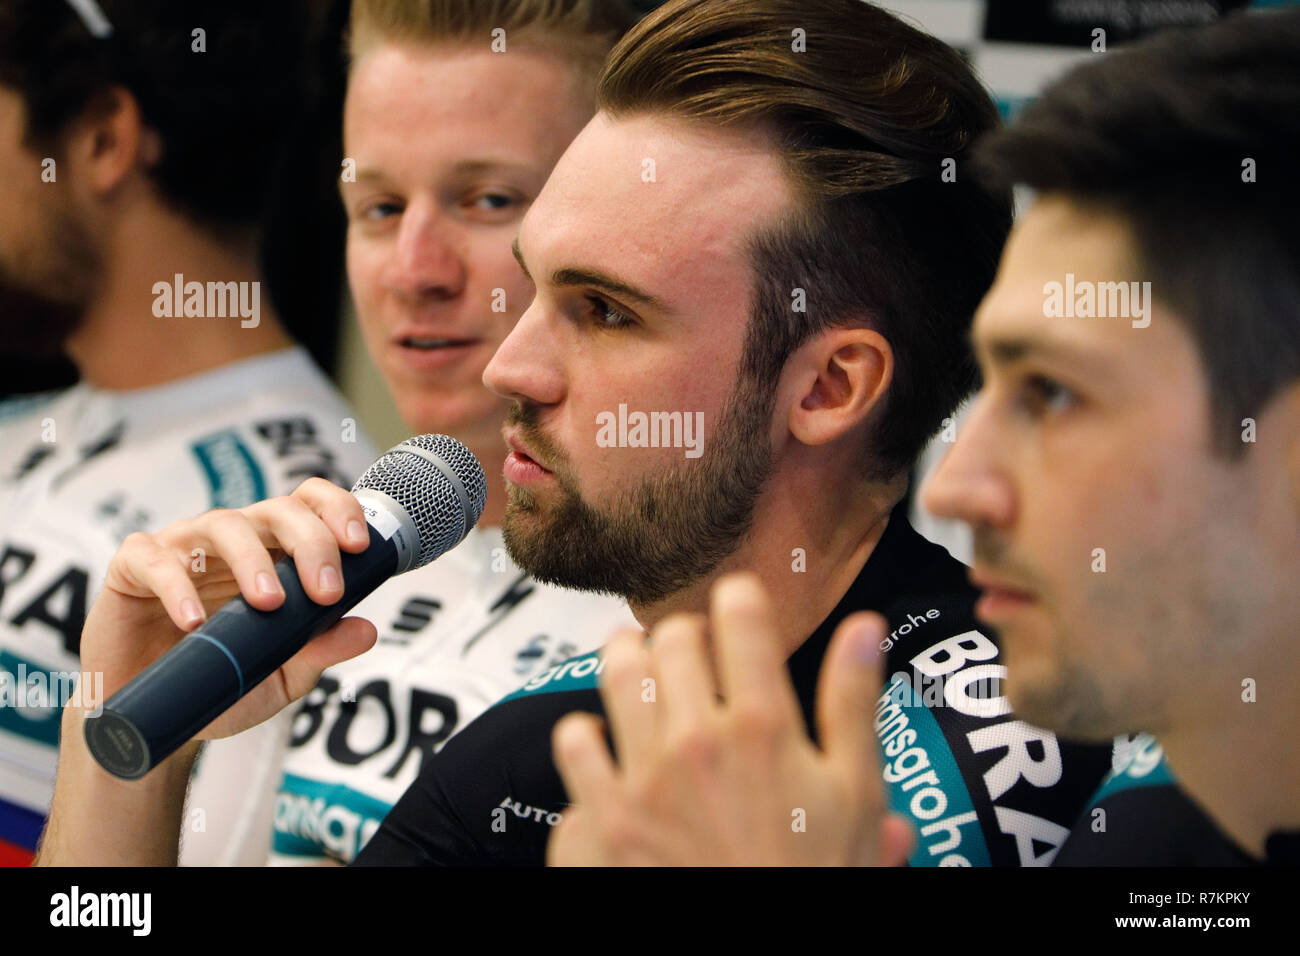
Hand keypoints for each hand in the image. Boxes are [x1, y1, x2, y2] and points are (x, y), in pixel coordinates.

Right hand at [79, 477, 377, 740]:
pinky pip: (155, 560)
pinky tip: (195, 621)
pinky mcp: (133, 568)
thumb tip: (367, 630)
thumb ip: (321, 650)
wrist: (155, 713)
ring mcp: (182, 548)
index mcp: (274, 551)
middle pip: (277, 510)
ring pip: (222, 525)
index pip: (310, 505)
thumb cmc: (221, 680)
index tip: (360, 547)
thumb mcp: (282, 674)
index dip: (337, 511)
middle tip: (325, 592)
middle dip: (311, 543)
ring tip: (269, 604)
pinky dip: (177, 587)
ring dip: (252, 560)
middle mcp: (233, 539)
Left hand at [547, 572, 913, 865]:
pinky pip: (574, 742)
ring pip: (616, 671)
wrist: (764, 955)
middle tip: (698, 654)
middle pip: (672, 636)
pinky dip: (588, 734)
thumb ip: (852, 703)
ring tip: (645, 672)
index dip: (740, 600)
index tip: (740, 607)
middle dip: (687, 634)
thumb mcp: (854, 793)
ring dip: (631, 661)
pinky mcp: (606, 817)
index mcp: (763, 726)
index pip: (739, 614)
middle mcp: (697, 740)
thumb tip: (864, 629)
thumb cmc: (812, 880)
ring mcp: (645, 778)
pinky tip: (610, 743)